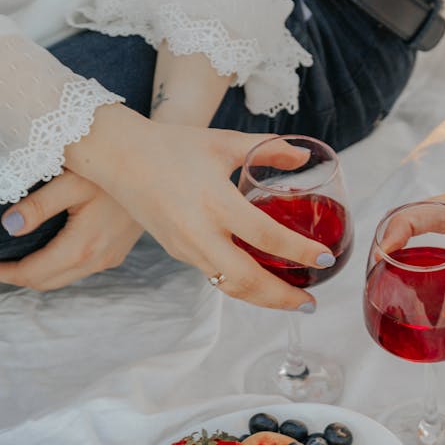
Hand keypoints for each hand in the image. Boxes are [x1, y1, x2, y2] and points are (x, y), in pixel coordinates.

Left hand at [0, 171, 143, 289]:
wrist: (160, 169)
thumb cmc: (114, 167)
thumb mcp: (72, 179)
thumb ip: (38, 205)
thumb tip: (8, 226)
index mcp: (82, 246)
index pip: (32, 272)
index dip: (1, 273)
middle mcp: (97, 260)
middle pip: (45, 282)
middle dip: (13, 277)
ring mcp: (109, 258)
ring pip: (62, 278)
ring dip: (34, 273)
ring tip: (9, 258)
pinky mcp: (115, 252)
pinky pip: (77, 269)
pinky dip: (53, 266)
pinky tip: (41, 249)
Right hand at [64, 104, 336, 309]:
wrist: (118, 155)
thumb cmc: (172, 145)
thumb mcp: (224, 142)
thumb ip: (268, 149)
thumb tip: (304, 157)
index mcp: (215, 201)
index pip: (265, 236)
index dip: (299, 251)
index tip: (326, 258)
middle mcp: (200, 231)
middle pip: (247, 279)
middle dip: (282, 297)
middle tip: (311, 302)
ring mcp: (186, 247)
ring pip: (229, 286)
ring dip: (262, 298)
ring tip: (291, 300)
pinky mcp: (177, 252)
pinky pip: (214, 277)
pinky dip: (241, 286)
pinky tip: (261, 284)